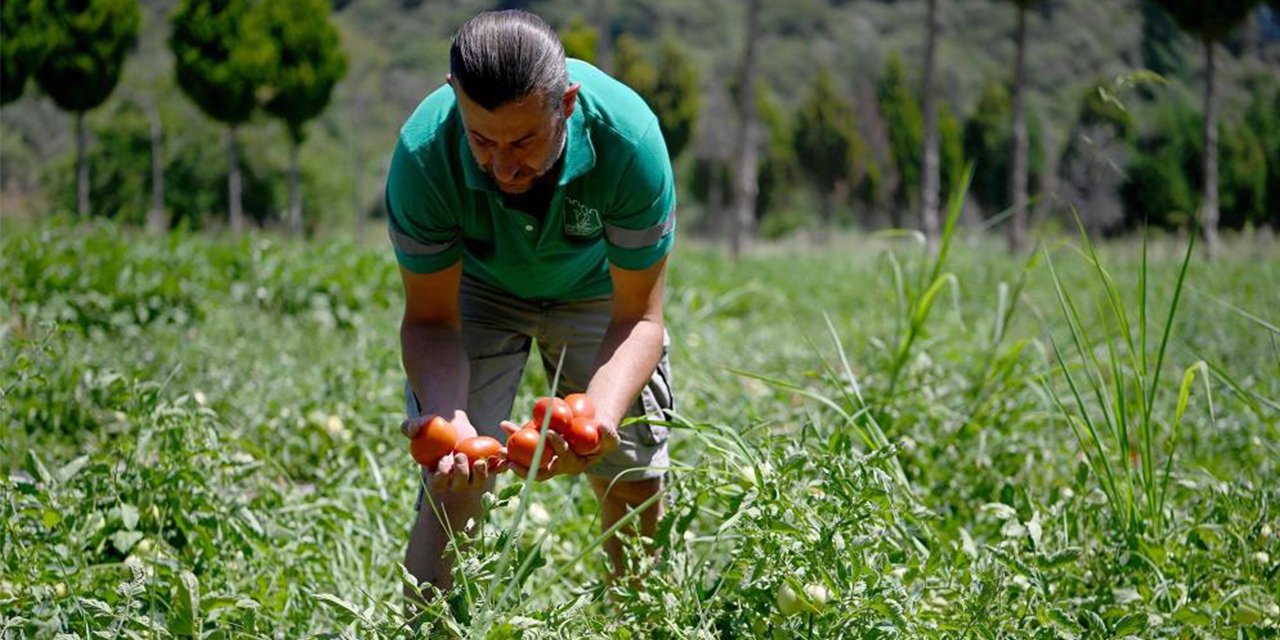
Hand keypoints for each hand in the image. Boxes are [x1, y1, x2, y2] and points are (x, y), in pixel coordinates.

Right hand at [401, 412, 507, 492]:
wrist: (450, 422)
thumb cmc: (431, 426)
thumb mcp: (418, 424)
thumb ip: (410, 427)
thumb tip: (410, 430)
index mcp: (436, 474)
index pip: (439, 483)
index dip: (442, 475)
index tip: (443, 459)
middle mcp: (454, 480)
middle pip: (460, 486)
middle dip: (461, 474)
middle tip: (460, 455)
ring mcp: (471, 475)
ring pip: (478, 483)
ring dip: (480, 475)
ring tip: (479, 461)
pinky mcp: (484, 466)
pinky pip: (494, 470)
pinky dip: (500, 467)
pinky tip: (503, 461)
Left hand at [500, 419, 620, 480]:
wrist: (591, 430)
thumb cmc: (602, 435)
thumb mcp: (610, 437)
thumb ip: (608, 434)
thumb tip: (602, 427)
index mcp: (574, 466)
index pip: (562, 460)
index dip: (556, 448)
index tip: (548, 432)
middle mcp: (558, 466)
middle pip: (539, 469)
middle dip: (523, 465)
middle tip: (510, 456)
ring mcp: (546, 459)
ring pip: (527, 461)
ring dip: (512, 456)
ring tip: (500, 450)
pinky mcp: (538, 448)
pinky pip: (524, 445)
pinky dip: (514, 435)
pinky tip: (504, 425)